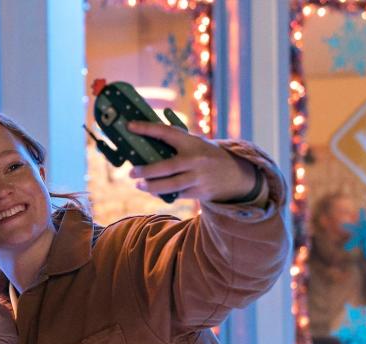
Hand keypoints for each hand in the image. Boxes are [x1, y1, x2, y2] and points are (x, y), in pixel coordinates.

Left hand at [126, 121, 258, 202]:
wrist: (236, 173)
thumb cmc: (207, 156)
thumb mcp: (196, 143)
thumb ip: (177, 143)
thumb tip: (145, 144)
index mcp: (192, 142)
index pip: (166, 132)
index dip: (147, 128)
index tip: (130, 126)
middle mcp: (195, 160)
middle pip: (166, 167)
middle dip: (146, 171)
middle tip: (131, 172)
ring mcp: (198, 178)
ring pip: (170, 185)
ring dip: (151, 187)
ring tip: (139, 186)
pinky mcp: (199, 192)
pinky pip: (177, 195)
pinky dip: (163, 194)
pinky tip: (154, 192)